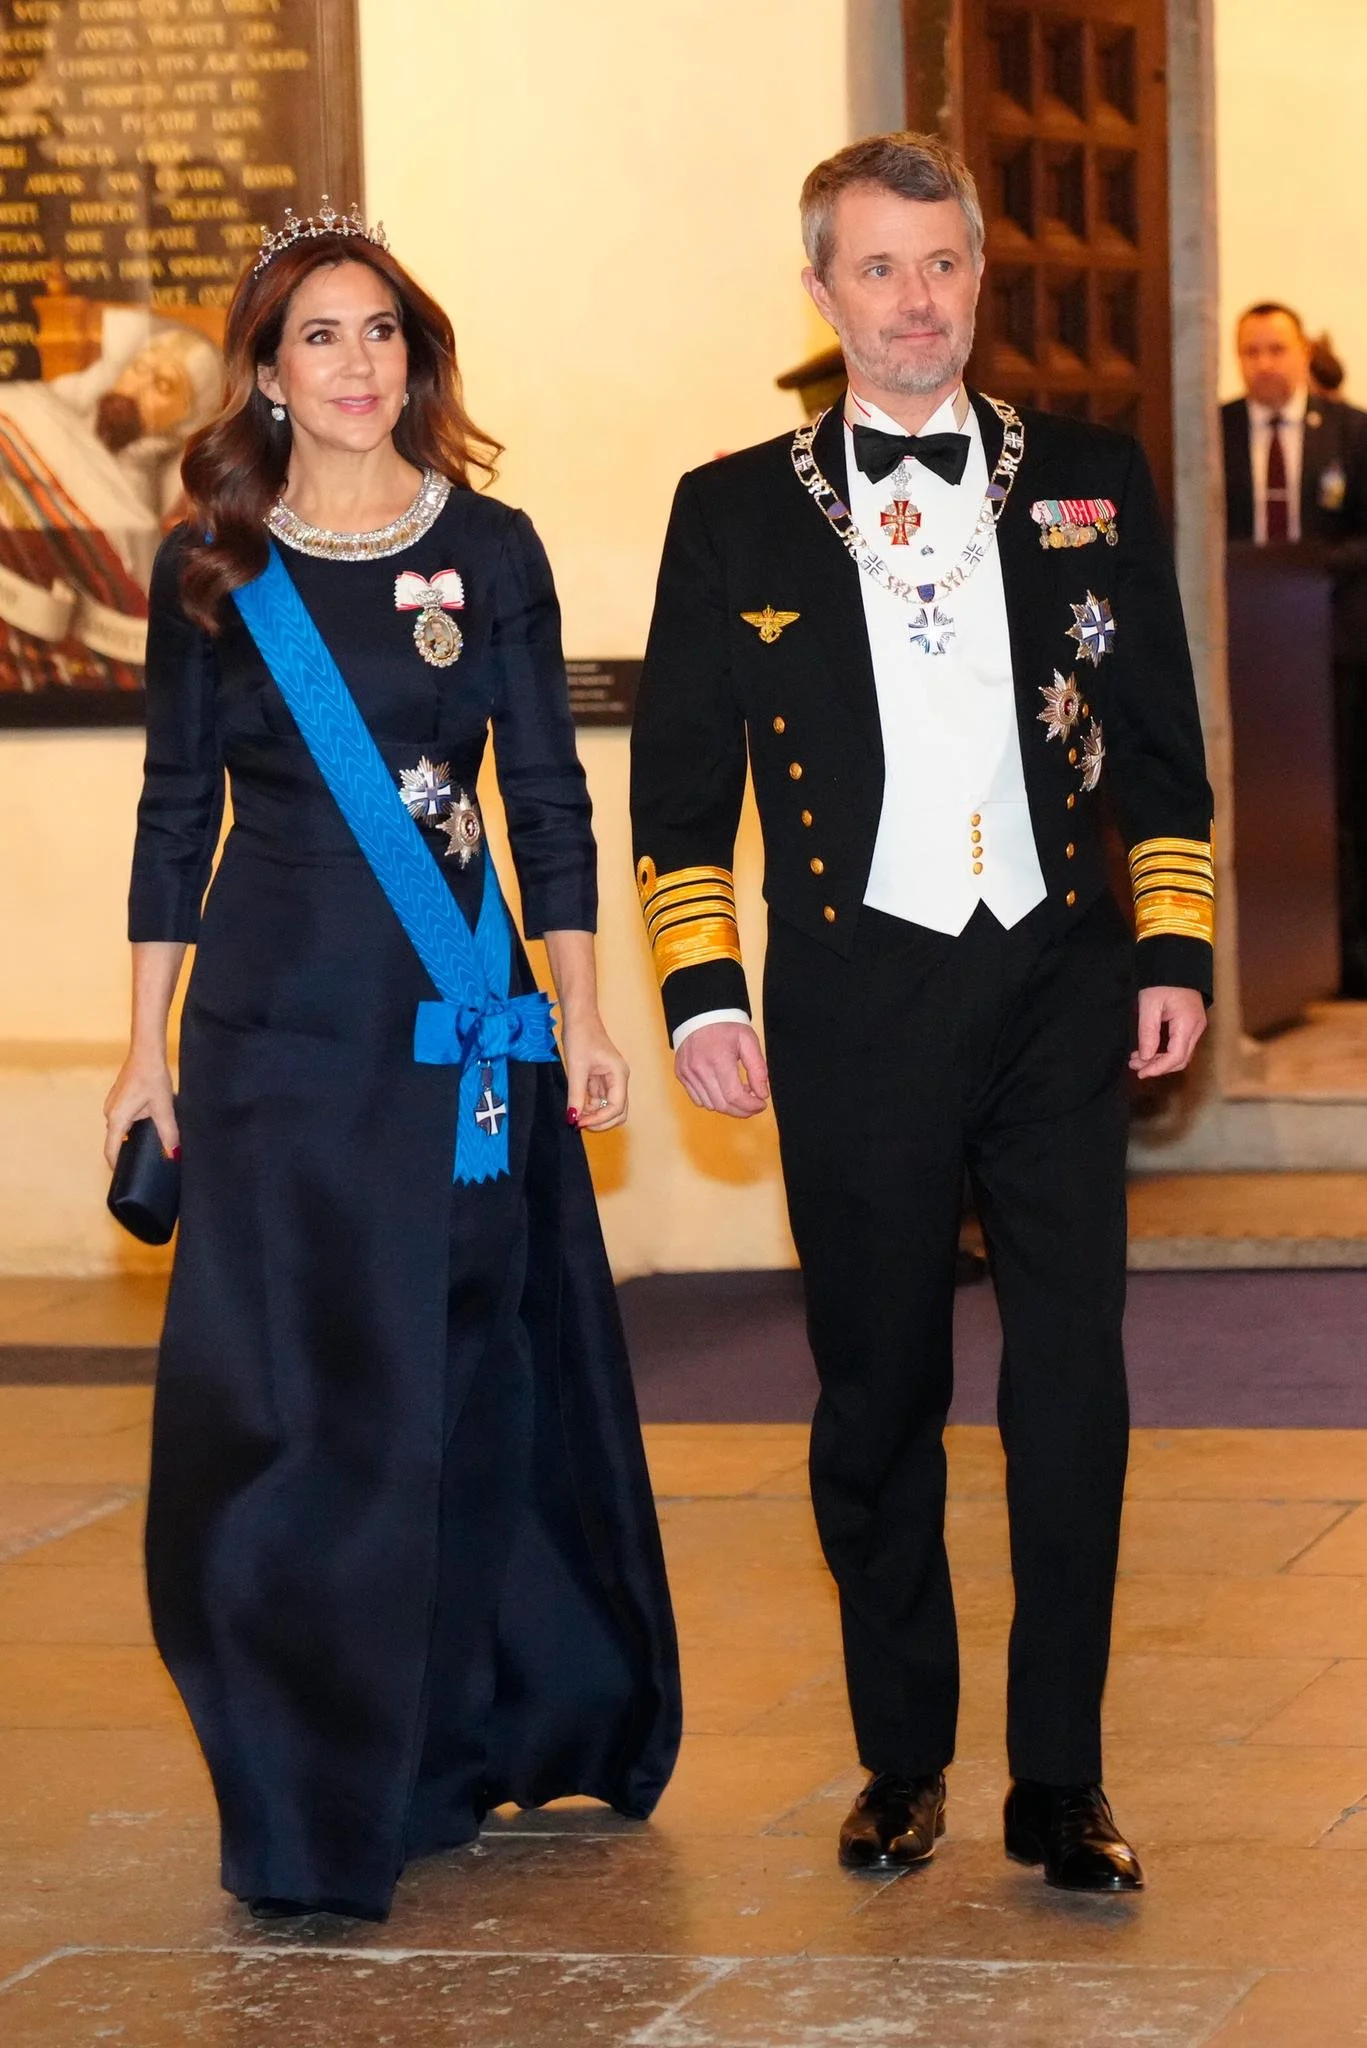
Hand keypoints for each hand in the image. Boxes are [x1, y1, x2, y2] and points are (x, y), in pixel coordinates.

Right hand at [103, 1050, 177, 1169]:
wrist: (146, 1052)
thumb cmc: (152, 1077)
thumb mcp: (163, 1107)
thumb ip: (168, 1133)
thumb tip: (173, 1154)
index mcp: (117, 1119)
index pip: (111, 1150)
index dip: (116, 1166)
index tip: (126, 1177)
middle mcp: (110, 1113)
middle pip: (116, 1140)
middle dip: (128, 1152)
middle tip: (144, 1162)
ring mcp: (112, 1104)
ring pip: (121, 1128)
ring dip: (132, 1136)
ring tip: (149, 1146)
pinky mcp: (118, 1097)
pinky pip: (123, 1118)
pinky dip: (133, 1125)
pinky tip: (149, 1124)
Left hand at [563, 1012, 628, 1131]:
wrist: (579, 1017)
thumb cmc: (581, 1036)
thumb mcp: (576, 1068)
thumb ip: (576, 1095)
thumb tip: (573, 1118)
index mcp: (619, 1075)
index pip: (616, 1107)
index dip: (600, 1119)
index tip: (580, 1122)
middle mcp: (619, 1079)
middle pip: (618, 1112)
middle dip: (601, 1121)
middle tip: (579, 1123)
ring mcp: (610, 1079)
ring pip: (607, 1107)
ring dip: (593, 1115)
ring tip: (575, 1114)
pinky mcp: (600, 1079)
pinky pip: (598, 1099)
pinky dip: (588, 1106)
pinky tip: (575, 1106)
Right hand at [675, 1020, 769, 1117]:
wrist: (699, 1014)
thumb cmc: (726, 1026)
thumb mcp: (749, 1042)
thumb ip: (758, 1070)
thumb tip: (762, 1094)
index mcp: (718, 1059)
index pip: (734, 1096)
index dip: (751, 1106)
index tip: (761, 1104)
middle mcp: (699, 1069)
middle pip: (722, 1105)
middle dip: (742, 1110)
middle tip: (753, 1103)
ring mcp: (687, 1073)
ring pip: (710, 1105)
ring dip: (728, 1106)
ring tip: (738, 1092)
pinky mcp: (681, 1075)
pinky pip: (698, 1099)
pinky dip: (713, 1100)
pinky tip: (723, 1089)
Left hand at [1129, 985, 1207, 1079]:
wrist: (1175, 962)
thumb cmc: (1161, 980)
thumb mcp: (1149, 1005)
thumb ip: (1148, 1033)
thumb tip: (1146, 1057)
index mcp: (1188, 1024)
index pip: (1175, 1057)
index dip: (1158, 1069)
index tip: (1140, 1072)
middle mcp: (1197, 1028)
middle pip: (1180, 1060)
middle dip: (1157, 1067)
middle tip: (1135, 1065)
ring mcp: (1196, 1026)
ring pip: (1181, 1054)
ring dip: (1160, 1060)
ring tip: (1137, 1058)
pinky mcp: (1192, 1024)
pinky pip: (1180, 1045)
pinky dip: (1165, 1052)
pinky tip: (1148, 1050)